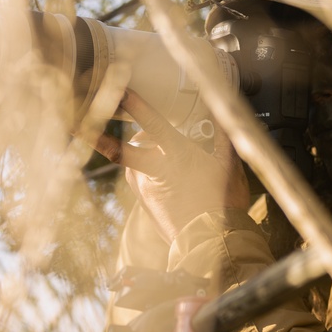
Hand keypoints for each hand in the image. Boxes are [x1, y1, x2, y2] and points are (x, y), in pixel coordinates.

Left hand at [94, 91, 249, 242]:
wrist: (211, 242)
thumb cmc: (223, 203)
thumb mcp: (228, 165)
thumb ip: (221, 136)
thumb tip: (221, 113)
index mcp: (177, 154)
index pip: (152, 122)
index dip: (134, 103)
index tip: (118, 90)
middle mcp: (155, 169)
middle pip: (125, 146)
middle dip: (112, 135)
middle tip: (102, 121)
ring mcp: (145, 188)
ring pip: (130, 162)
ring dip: (135, 153)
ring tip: (151, 150)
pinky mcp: (143, 202)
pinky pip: (136, 179)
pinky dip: (141, 171)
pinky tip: (158, 173)